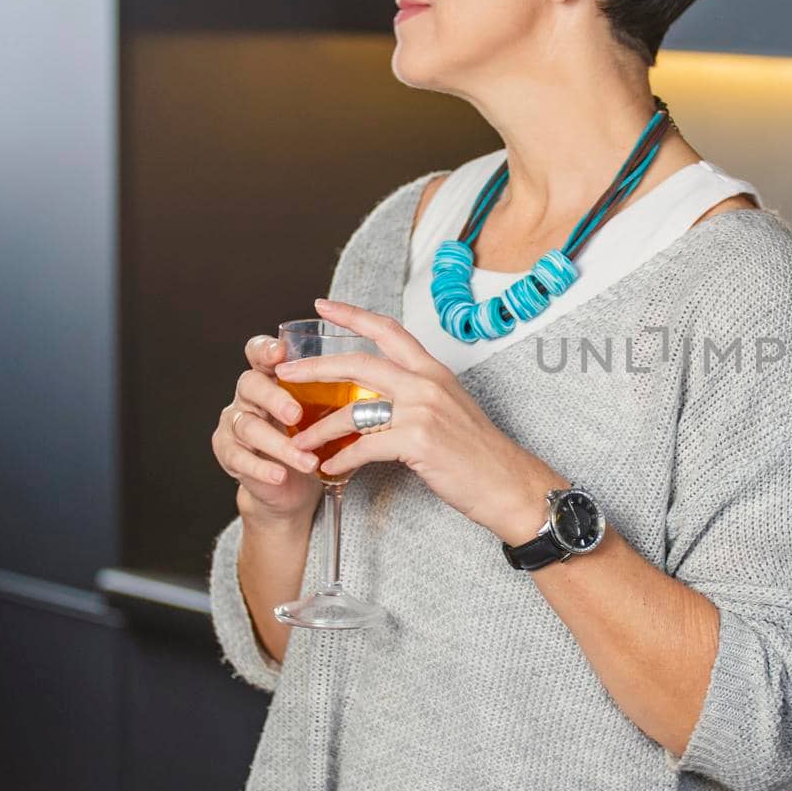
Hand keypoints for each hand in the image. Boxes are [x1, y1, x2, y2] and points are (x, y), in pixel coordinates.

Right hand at [212, 333, 323, 522]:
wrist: (294, 484)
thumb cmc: (313, 436)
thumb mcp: (327, 411)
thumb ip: (339, 393)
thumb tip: (382, 380)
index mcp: (272, 376)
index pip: (259, 352)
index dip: (266, 349)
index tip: (281, 352)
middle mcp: (249, 395)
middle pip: (250, 384)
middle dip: (273, 397)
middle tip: (296, 414)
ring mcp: (236, 423)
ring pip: (248, 426)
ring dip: (279, 444)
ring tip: (307, 460)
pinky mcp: (229, 453)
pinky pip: (239, 458)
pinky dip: (262, 467)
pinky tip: (281, 474)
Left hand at [274, 298, 564, 538]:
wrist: (507, 483)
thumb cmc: (479, 454)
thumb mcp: (450, 410)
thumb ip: (417, 396)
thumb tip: (379, 398)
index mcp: (434, 371)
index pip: (388, 330)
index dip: (352, 315)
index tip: (322, 307)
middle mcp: (426, 384)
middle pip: (358, 362)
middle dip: (315, 367)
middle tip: (284, 372)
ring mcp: (422, 411)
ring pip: (353, 410)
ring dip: (319, 429)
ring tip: (298, 442)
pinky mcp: (416, 441)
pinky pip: (363, 447)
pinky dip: (340, 460)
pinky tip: (330, 469)